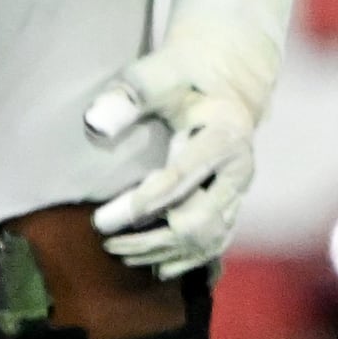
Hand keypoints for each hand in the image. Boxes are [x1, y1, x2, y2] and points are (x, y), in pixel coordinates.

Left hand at [85, 0, 296, 277]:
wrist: (226, 77)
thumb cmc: (183, 72)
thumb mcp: (158, 71)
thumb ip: (129, 93)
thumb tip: (97, 124)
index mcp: (226, 135)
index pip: (182, 180)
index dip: (141, 204)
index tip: (100, 219)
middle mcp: (241, 169)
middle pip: (198, 220)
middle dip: (149, 238)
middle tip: (104, 240)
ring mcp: (239, 190)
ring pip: (207, 239)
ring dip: (162, 253)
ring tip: (119, 253)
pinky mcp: (233, 202)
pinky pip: (216, 243)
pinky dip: (186, 260)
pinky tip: (155, 267)